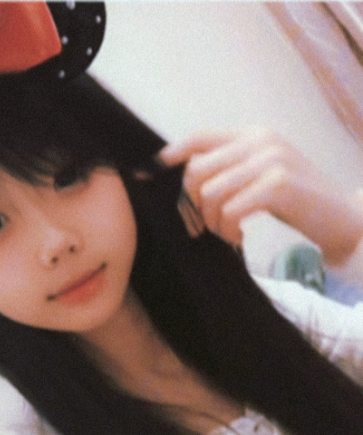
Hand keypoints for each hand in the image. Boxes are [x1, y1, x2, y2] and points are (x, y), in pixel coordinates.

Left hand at [159, 127, 362, 265]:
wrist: (343, 218)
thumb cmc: (298, 202)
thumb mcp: (263, 177)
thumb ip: (233, 170)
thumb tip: (189, 179)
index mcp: (255, 135)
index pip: (202, 136)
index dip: (174, 152)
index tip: (154, 168)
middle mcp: (261, 141)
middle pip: (197, 170)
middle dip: (193, 205)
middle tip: (206, 227)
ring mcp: (270, 160)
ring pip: (210, 192)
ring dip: (212, 223)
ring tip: (228, 233)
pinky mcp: (278, 185)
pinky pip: (230, 209)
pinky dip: (228, 230)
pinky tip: (239, 237)